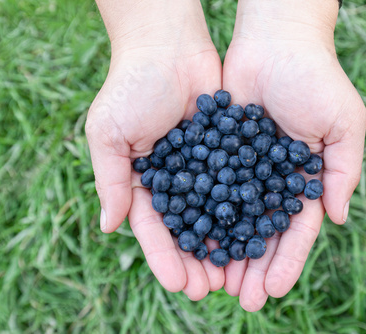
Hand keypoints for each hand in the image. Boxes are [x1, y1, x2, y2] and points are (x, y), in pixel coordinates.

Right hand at [86, 1, 224, 299]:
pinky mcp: (228, 152)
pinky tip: (257, 232)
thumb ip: (109, 179)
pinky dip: (246, 209)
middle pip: (188, 230)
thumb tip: (108, 227)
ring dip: (225, 245)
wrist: (168, 46)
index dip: (165, 258)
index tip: (180, 284)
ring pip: (216, 214)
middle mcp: (175, 181)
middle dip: (198, 261)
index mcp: (143, 182)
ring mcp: (203, 168)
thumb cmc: (131, 87)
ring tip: (237, 273)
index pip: (154, 230)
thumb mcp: (109, 133)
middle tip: (213, 289)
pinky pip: (238, 185)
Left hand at [222, 0, 365, 310]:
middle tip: (240, 300)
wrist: (276, 41)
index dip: (286, 261)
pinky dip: (201, 215)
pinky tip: (191, 240)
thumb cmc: (317, 79)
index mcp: (304, 180)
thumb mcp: (343, 123)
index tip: (271, 290)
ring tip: (213, 282)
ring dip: (225, 251)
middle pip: (262, 233)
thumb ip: (343, 170)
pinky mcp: (217, 152)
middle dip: (253, 267)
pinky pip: (208, 188)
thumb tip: (338, 219)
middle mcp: (273, 180)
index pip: (296, 231)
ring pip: (232, 219)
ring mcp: (244, 169)